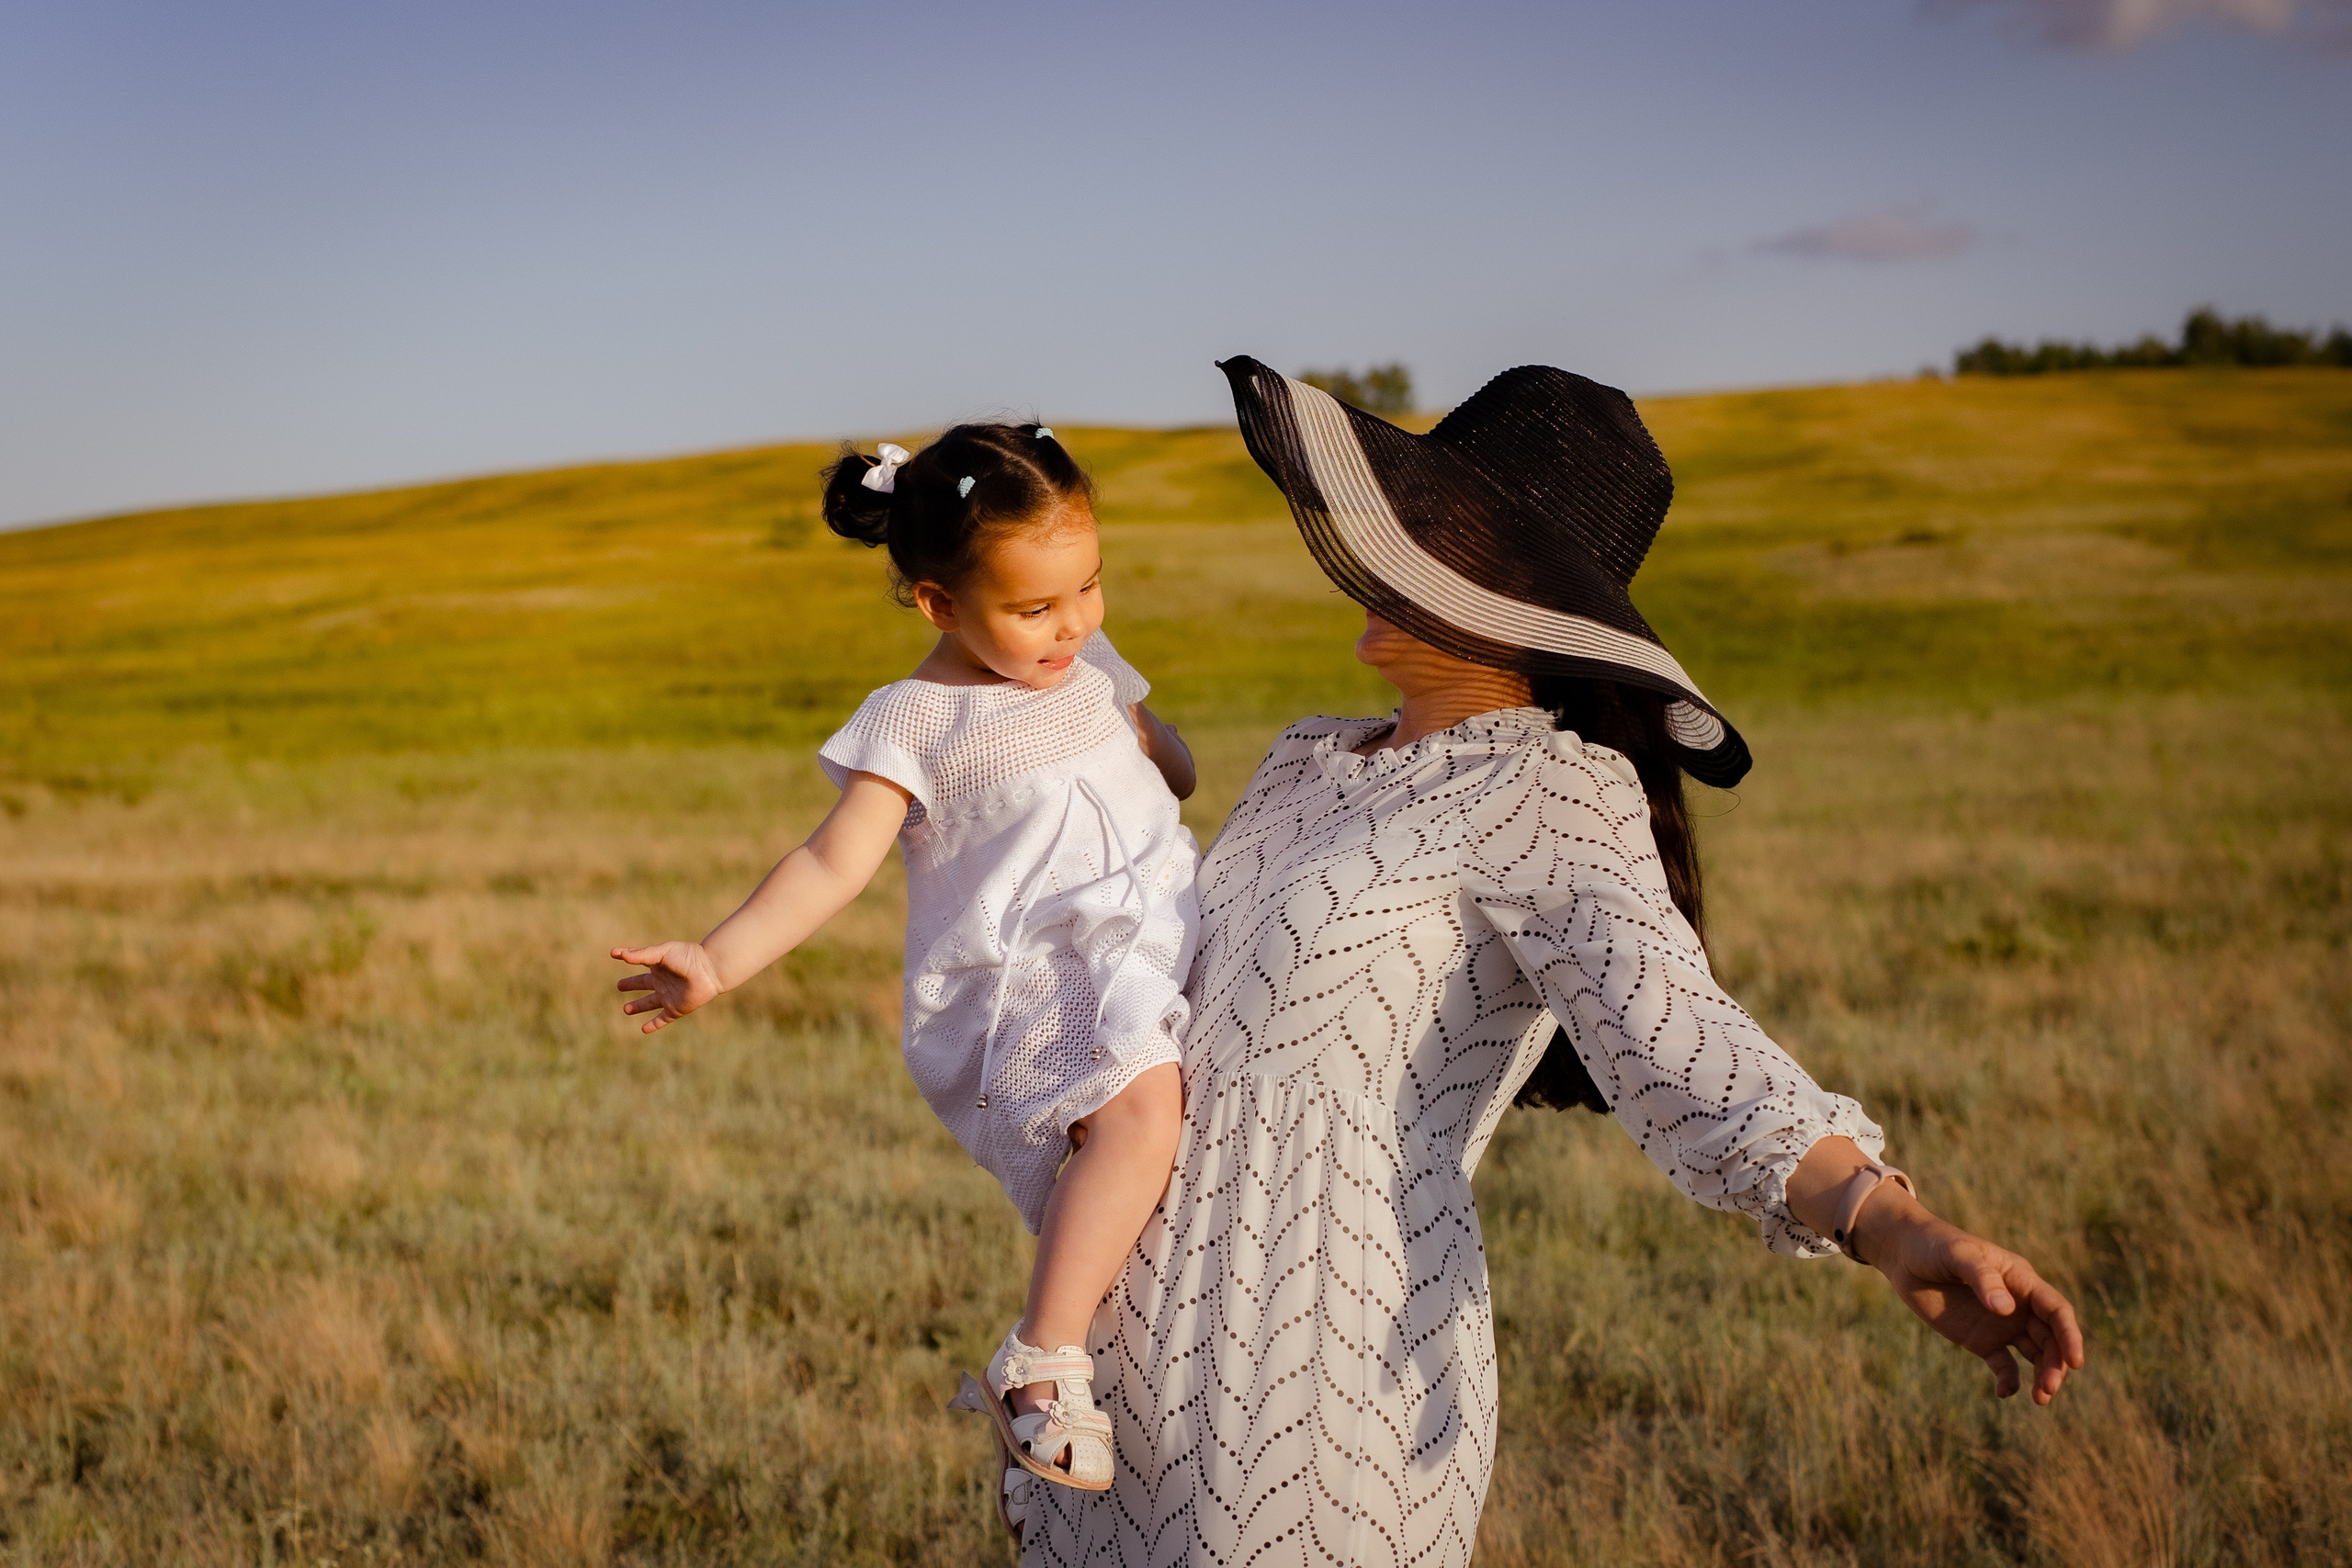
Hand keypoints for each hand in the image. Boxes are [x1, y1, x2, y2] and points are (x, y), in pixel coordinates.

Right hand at [610, 942, 723, 1033]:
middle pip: (643, 983)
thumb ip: (642, 955)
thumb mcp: (662, 953)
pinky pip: (662, 1019)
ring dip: (638, 1006)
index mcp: (659, 965)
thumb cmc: (687, 957)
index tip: (614, 954)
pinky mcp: (675, 1009)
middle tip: (619, 986)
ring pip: (650, 1003)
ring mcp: (668, 996)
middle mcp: (662, 981)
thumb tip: (620, 954)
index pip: (639, 961)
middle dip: (631, 984)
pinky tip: (643, 1030)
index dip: (627, 957)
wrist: (709, 971)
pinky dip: (653, 1025)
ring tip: (626, 1009)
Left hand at [1859, 1196, 2085, 1403]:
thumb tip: (2006, 1310)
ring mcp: (2002, 1324)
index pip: (2056, 1310)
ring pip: (2035, 1354)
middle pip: (2051, 1339)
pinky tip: (2004, 1393)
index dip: (2070, 1335)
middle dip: (2056, 1364)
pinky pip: (2004, 1365)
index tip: (2076, 1361)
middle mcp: (2019, 1305)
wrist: (1904, 1255)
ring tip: (2039, 1399)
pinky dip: (2009, 1381)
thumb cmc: (1934, 1245)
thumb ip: (1982, 1278)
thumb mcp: (1958, 1255)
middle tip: (2048, 1390)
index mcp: (2022, 1280)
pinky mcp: (1982, 1340)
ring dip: (2042, 1376)